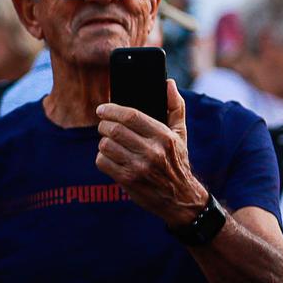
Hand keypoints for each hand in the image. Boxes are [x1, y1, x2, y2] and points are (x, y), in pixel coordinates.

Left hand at [96, 80, 205, 222]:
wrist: (180, 199)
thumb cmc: (177, 161)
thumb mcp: (180, 134)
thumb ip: (175, 106)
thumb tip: (168, 83)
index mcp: (164, 137)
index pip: (131, 115)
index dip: (112, 109)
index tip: (102, 109)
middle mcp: (152, 152)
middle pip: (114, 130)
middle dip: (104, 125)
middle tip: (103, 124)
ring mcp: (139, 168)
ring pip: (105, 145)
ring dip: (103, 141)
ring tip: (109, 141)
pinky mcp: (127, 180)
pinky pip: (102, 162)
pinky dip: (102, 157)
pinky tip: (110, 157)